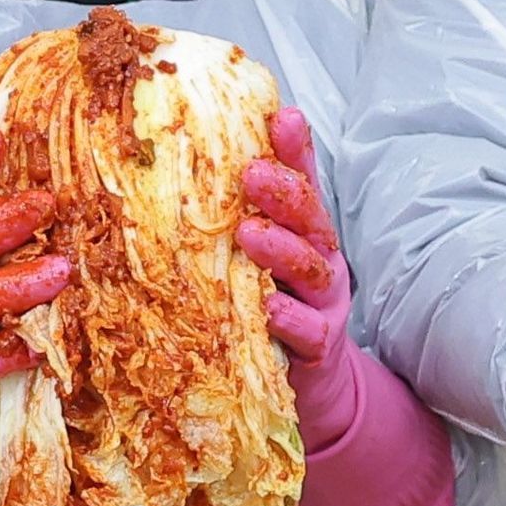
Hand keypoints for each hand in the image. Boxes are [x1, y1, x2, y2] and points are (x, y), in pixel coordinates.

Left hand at [236, 108, 371, 437]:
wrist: (310, 388)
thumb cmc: (270, 310)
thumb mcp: (254, 261)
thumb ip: (234, 221)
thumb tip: (181, 168)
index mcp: (303, 232)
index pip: (302, 182)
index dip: (295, 150)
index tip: (281, 117)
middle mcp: (320, 260)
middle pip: (310, 219)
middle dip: (285, 193)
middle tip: (253, 173)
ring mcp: (323, 304)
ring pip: (310, 269)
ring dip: (282, 250)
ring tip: (251, 235)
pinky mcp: (319, 347)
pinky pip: (307, 330)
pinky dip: (288, 317)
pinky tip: (268, 307)